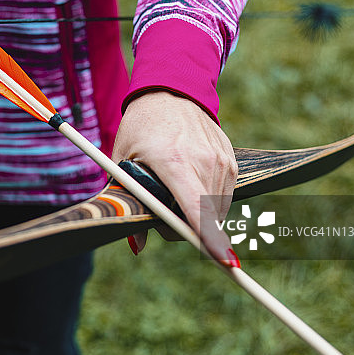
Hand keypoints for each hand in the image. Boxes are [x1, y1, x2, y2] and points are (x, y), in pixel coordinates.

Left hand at [112, 91, 237, 263]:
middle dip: (184, 228)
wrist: (171, 92)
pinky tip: (190, 179)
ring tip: (173, 187)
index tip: (226, 262)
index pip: (196, 208)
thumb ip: (128, 202)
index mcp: (173, 161)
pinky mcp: (232, 161)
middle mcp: (204, 161)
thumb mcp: (122, 161)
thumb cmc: (140, 128)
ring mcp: (222, 161)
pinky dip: (207, 201)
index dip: (211, 238)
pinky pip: (223, 196)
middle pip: (204, 218)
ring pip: (214, 211)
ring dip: (196, 214)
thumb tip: (136, 246)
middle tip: (161, 213)